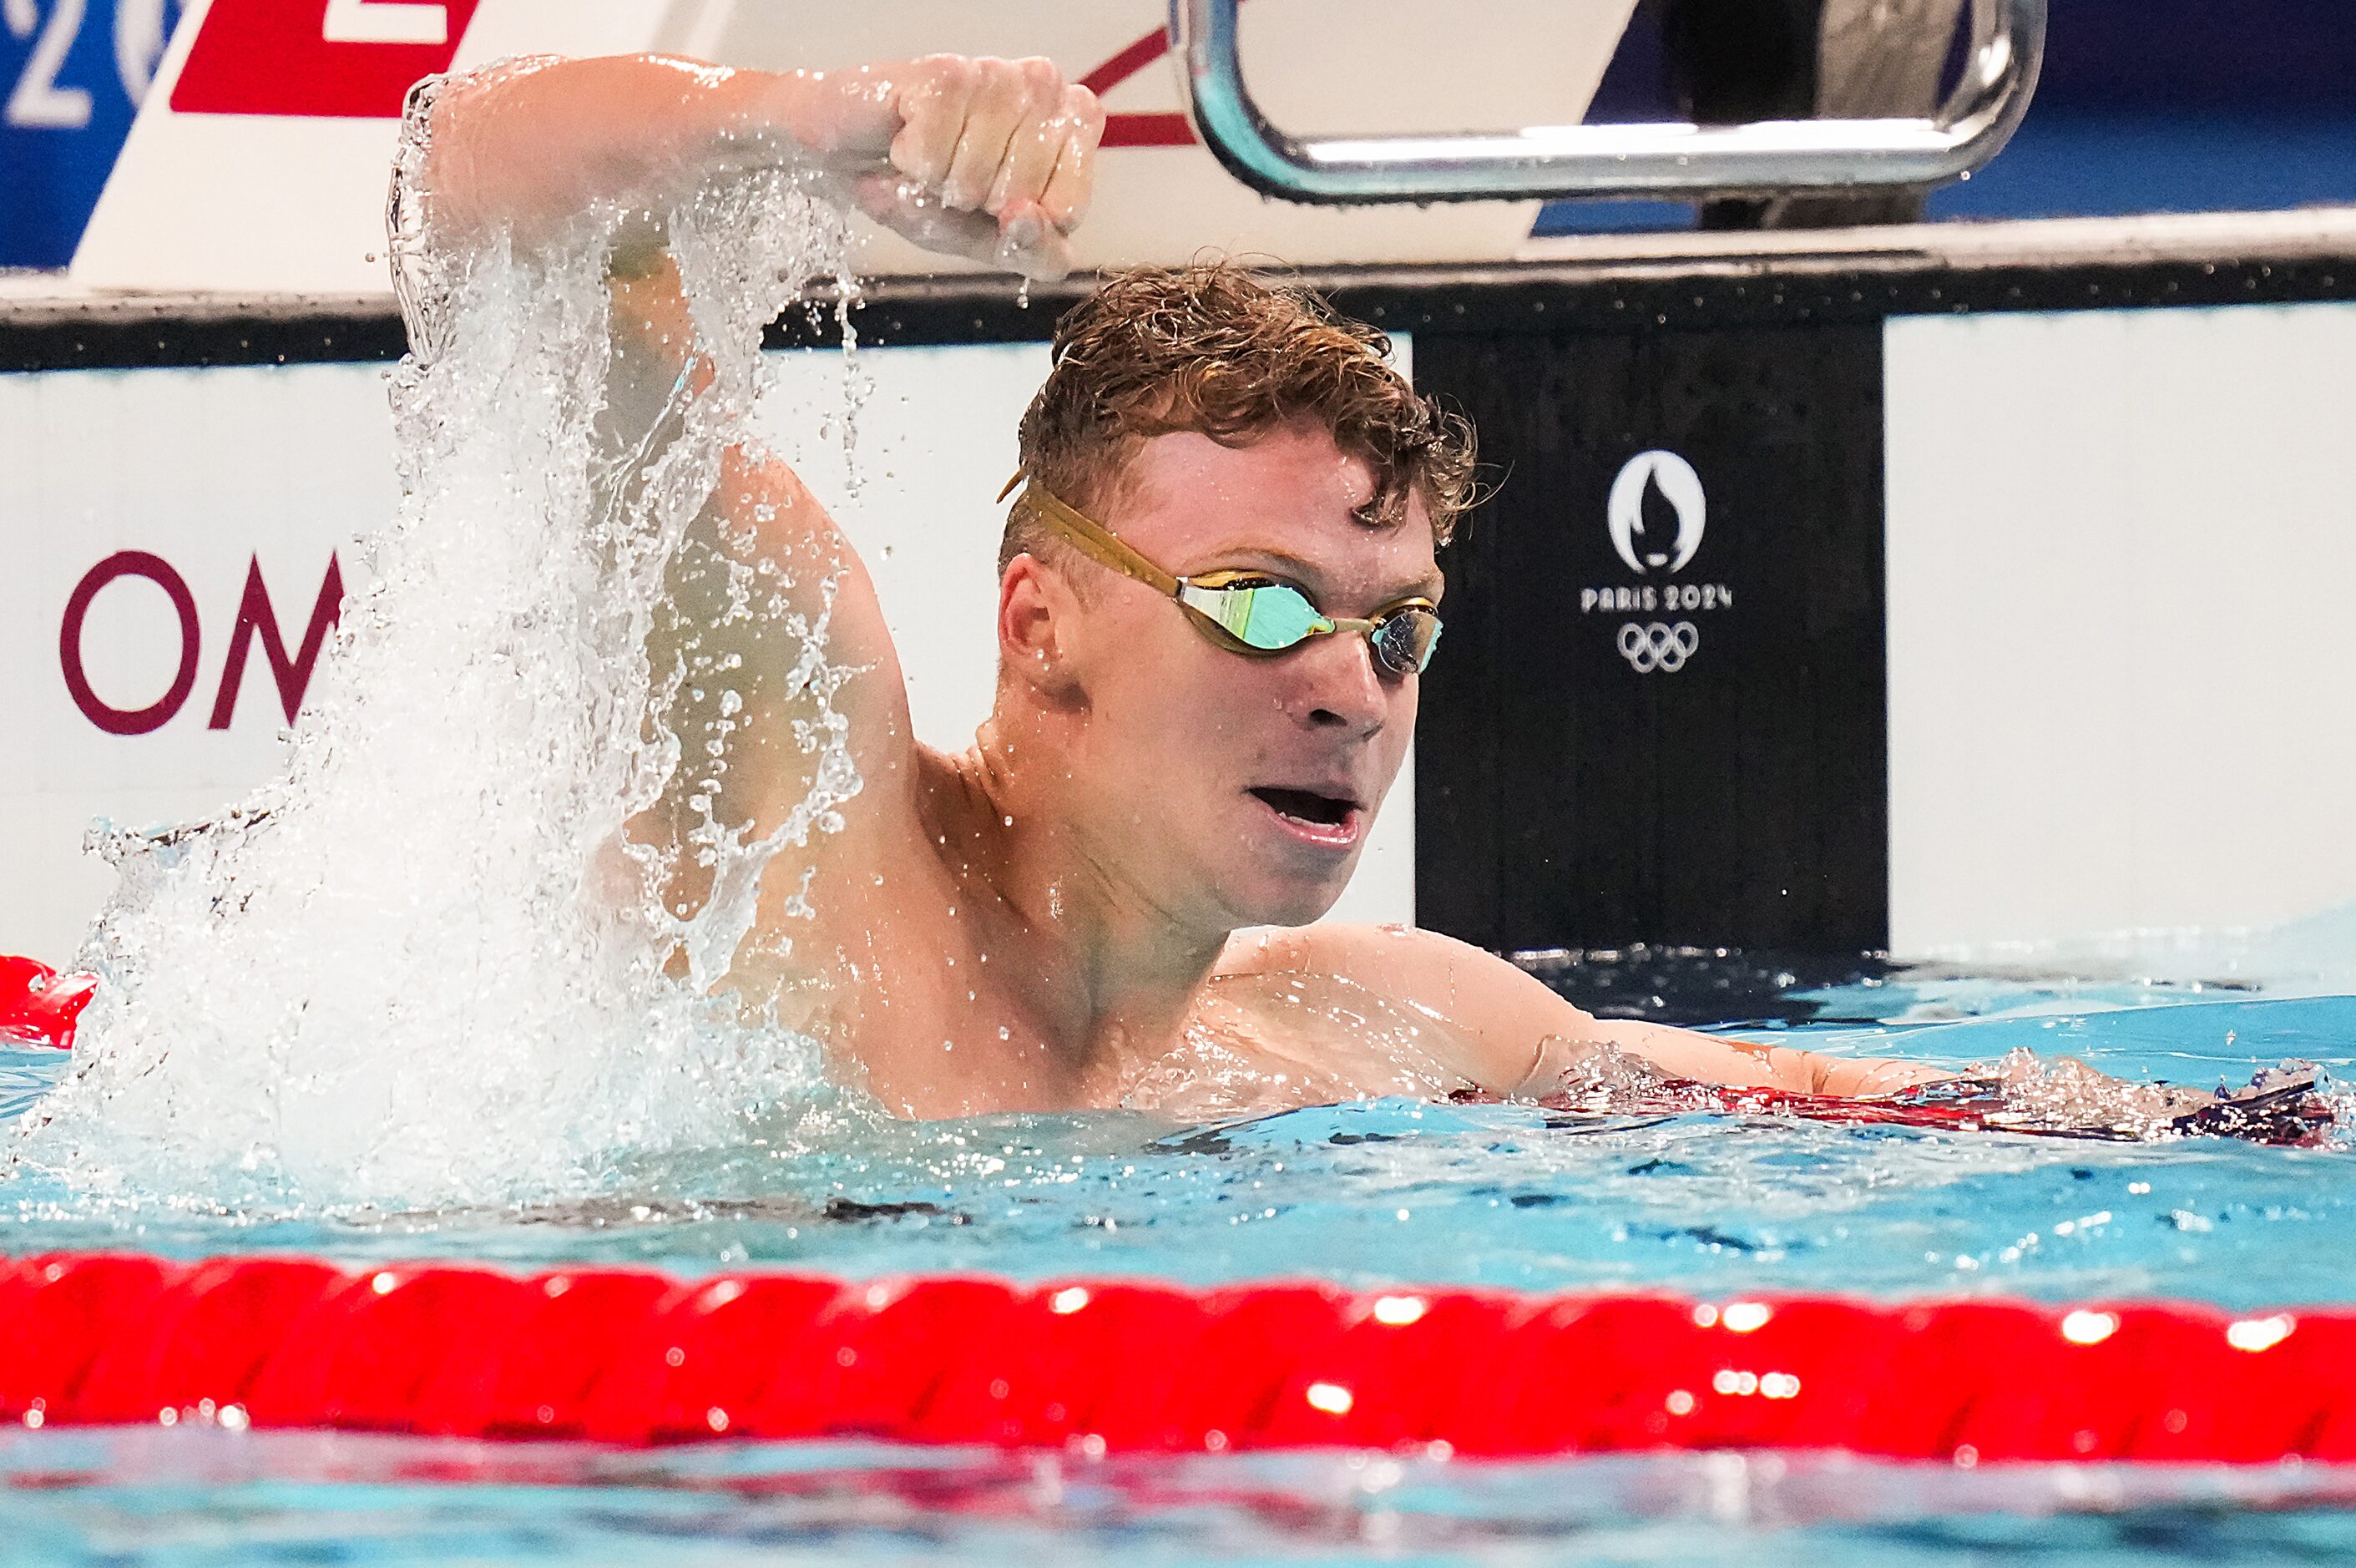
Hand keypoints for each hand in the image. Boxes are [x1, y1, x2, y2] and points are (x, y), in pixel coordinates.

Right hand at [806, 55, 1103, 280]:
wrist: (848, 157)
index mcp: (1073, 125)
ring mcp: (997, 73)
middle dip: (976, 204)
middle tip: (952, 177)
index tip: (996, 202)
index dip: (1022, 224)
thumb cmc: (929, 191)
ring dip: (939, 184)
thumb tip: (1025, 218)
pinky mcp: (946, 72)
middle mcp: (1044, 87)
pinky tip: (907, 139)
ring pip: (976, 176)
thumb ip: (1038, 251)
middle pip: (1022, 194)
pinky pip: (933, 158)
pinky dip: (910, 165)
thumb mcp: (994, 243)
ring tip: (929, 159)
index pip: (1069, 209)